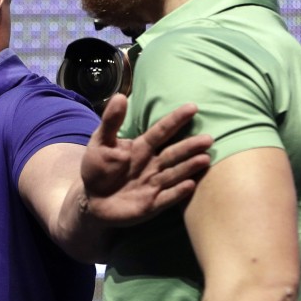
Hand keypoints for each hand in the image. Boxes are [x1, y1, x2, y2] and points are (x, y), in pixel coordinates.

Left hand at [81, 94, 211, 224]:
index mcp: (141, 148)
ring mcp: (153, 184)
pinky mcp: (151, 204)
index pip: (161, 131)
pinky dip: (177, 192)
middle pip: (172, 153)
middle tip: (208, 138)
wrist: (92, 200)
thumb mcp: (101, 142)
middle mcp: (152, 165)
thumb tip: (119, 96)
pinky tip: (190, 184)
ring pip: (174, 174)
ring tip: (205, 158)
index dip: (175, 120)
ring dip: (189, 167)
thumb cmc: (98, 168)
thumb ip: (111, 122)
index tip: (192, 107)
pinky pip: (166, 198)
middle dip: (189, 146)